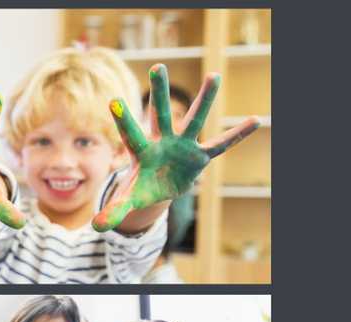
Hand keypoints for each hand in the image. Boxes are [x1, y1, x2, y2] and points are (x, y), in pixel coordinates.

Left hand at [93, 65, 259, 231]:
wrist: (160, 187)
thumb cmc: (142, 188)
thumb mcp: (129, 200)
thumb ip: (114, 210)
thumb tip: (95, 227)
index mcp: (141, 151)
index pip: (130, 133)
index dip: (123, 119)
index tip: (113, 100)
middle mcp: (162, 141)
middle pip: (160, 114)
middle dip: (159, 93)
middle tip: (157, 66)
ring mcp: (183, 145)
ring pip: (195, 119)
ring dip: (204, 99)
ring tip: (214, 75)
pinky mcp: (200, 156)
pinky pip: (221, 144)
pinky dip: (237, 135)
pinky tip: (255, 120)